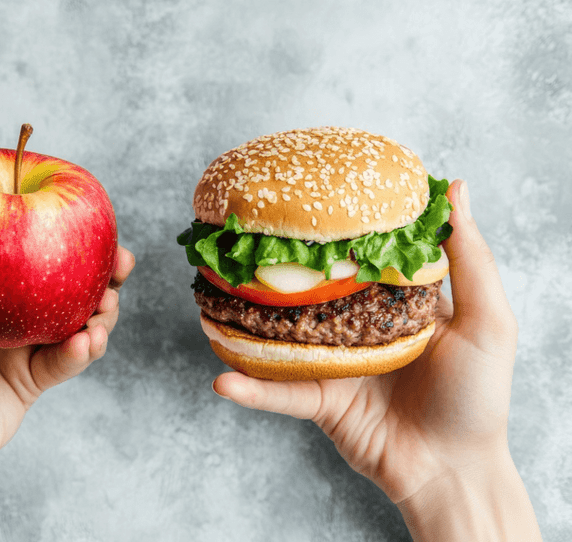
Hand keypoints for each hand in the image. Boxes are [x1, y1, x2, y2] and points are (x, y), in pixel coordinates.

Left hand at [0, 176, 134, 540]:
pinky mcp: (32, 381)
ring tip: (106, 306)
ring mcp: (19, 347)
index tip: (74, 206)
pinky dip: (82, 351)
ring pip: (75, 318)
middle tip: (119, 257)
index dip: (49, 226)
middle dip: (98, 268)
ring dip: (102, 310)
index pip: (15, 246)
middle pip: (59, 279)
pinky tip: (85, 342)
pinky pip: (64, 361)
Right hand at [213, 179, 540, 538]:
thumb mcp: (487, 322)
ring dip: (246, 321)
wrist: (454, 471)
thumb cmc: (477, 397)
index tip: (311, 188)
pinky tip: (222, 379)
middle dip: (278, 264)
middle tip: (243, 233)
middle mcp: (360, 325)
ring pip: (284, 336)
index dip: (339, 223)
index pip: (361, 252)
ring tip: (208, 295)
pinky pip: (280, 392)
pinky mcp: (320, 400)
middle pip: (311, 288)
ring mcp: (335, 361)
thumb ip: (470, 260)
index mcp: (396, 301)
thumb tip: (456, 188)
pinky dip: (251, 389)